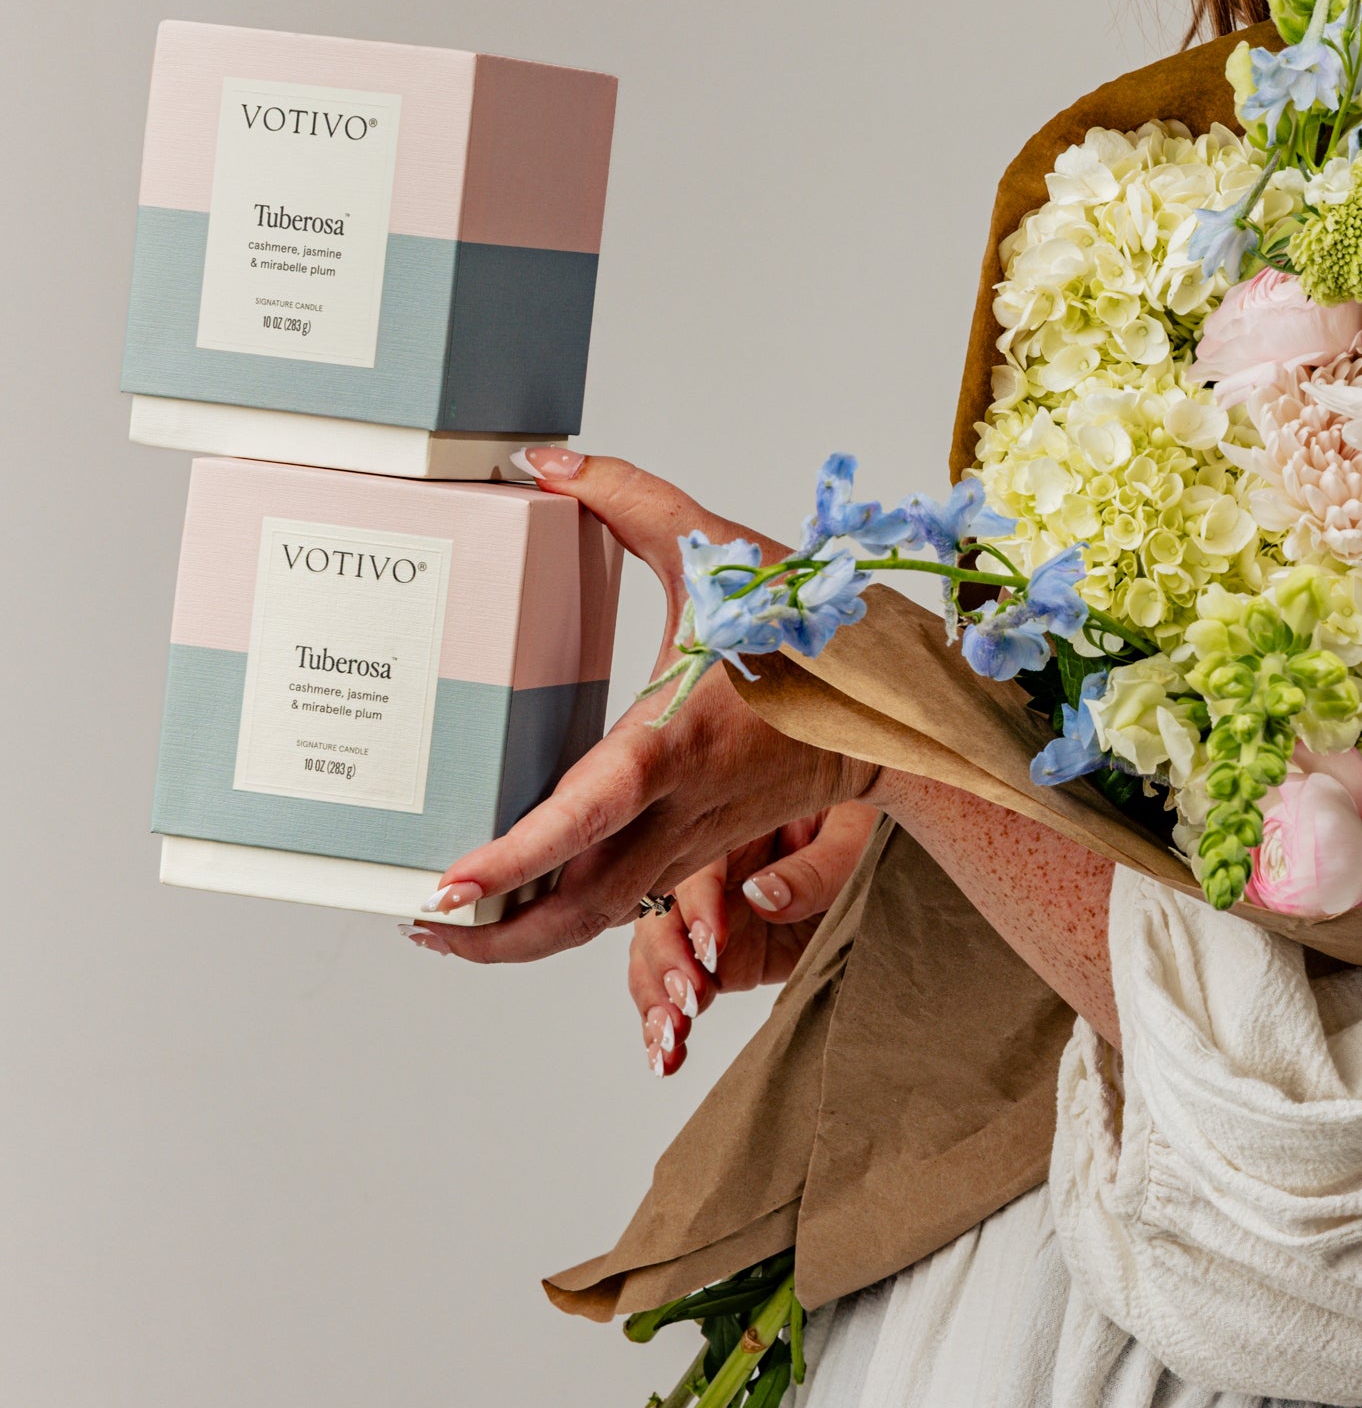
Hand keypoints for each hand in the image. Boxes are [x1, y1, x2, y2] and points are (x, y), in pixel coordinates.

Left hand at [408, 451, 875, 965]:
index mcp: (678, 741)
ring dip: (520, 942)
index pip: (585, 817)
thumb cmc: (813, 632)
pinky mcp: (700, 851)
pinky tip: (519, 903)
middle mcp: (680, 809)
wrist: (896, 706)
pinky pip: (624, 905)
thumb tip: (542, 465)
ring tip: (447, 928)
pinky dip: (565, 918)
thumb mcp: (722, 553)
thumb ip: (631, 500)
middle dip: (491, 937)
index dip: (514, 859)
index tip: (446, 885)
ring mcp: (692, 842)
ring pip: (598, 924)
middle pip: (577, 911)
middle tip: (418, 923)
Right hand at [636, 801, 880, 1075]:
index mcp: (736, 826)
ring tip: (672, 1038)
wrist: (886, 861)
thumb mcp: (855, 837)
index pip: (698, 865)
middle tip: (689, 999)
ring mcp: (712, 917)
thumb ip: (815, 869)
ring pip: (657, 956)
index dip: (698, 905)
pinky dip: (664, 1023)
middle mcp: (712, 872)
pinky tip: (664, 1057)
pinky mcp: (723, 958)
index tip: (712, 944)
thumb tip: (763, 895)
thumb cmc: (869, 827)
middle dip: (666, 961)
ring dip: (658, 1000)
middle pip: (662, 913)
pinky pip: (679, 987)